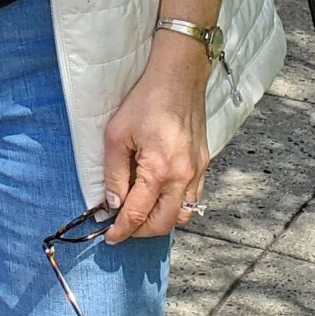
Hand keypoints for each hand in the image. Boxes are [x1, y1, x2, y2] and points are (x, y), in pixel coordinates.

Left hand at [100, 43, 209, 241]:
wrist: (178, 77)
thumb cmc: (146, 100)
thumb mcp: (117, 135)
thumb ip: (113, 173)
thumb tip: (112, 203)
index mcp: (159, 170)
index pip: (138, 213)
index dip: (122, 230)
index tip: (110, 238)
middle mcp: (183, 176)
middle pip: (164, 223)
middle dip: (141, 232)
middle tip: (123, 229)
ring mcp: (198, 171)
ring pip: (182, 215)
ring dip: (160, 221)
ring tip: (141, 214)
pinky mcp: (204, 163)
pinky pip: (193, 198)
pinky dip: (176, 207)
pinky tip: (160, 197)